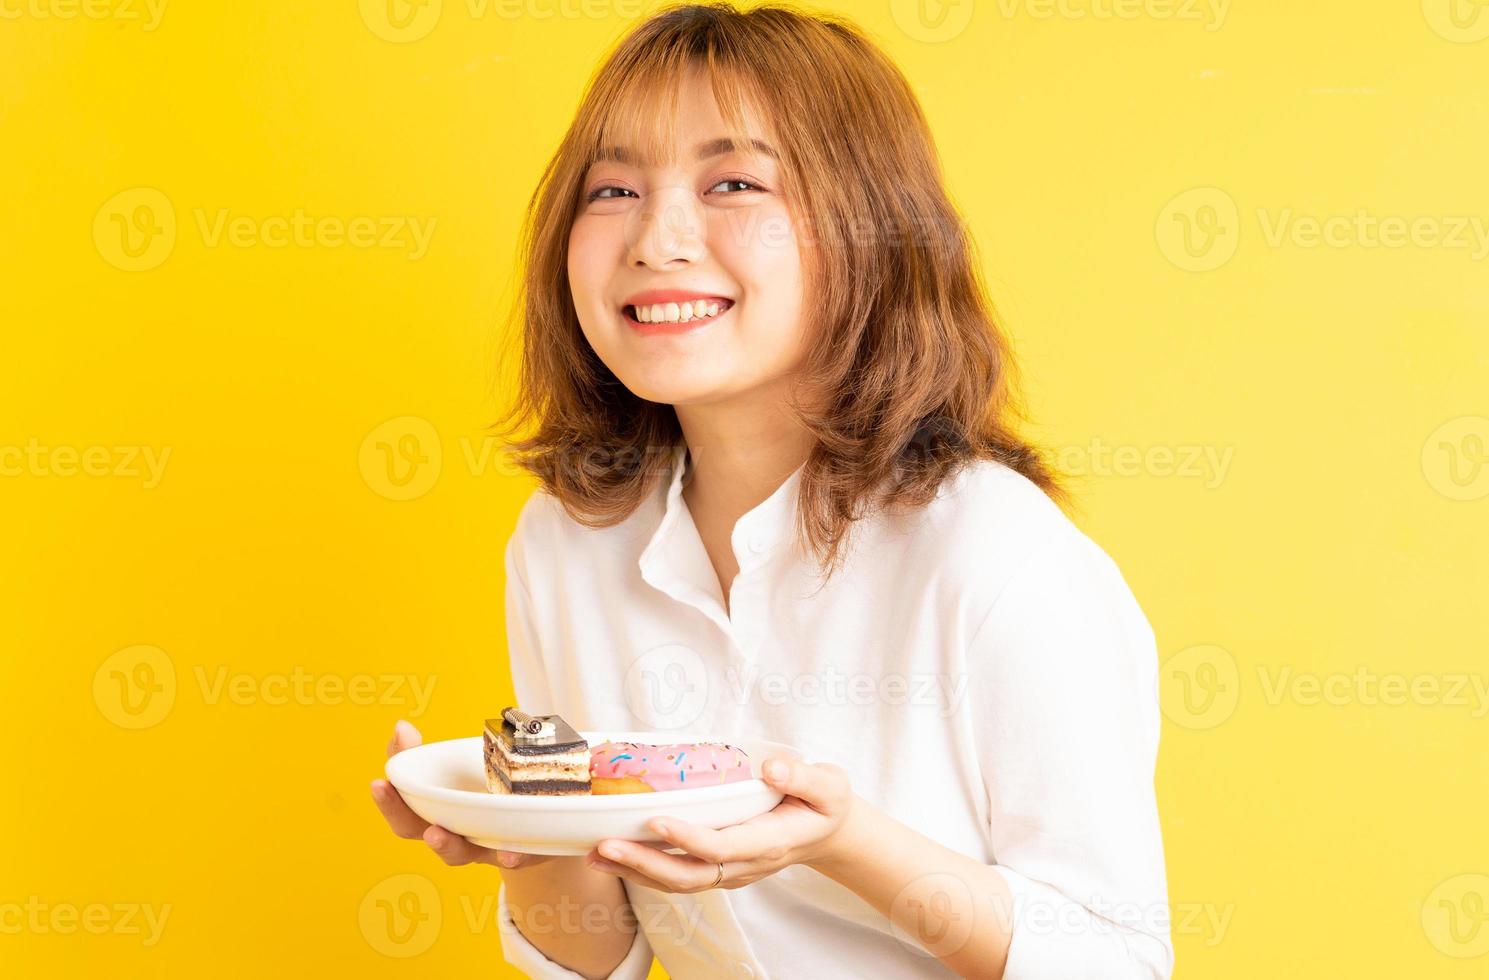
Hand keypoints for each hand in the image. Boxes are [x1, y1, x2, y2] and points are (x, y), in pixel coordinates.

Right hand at [371, 719, 552, 870]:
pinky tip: (511, 850)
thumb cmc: (477, 793)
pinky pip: (514, 858)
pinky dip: (511, 856)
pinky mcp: (518, 851)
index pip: (405, 817)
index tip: (378, 783)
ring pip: (466, 853)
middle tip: (428, 830)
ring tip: (446, 838)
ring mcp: (485, 847)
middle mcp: (456, 837)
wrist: (532, 821)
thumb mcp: (451, 769)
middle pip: (433, 840)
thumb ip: (419, 753)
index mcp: (434, 817)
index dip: (390, 803)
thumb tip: (401, 727)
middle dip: (427, 834)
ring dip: (455, 847)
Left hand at [585, 756, 858, 892]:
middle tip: (603, 846)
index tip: (654, 819)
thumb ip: (802, 775)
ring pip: (677, 882)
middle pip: (688, 875)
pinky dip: (643, 870)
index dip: (687, 837)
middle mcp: (745, 863)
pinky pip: (677, 877)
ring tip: (596, 854)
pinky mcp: (718, 868)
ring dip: (635, 871)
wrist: (829, 833)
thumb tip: (771, 767)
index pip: (721, 847)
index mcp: (769, 842)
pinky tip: (614, 856)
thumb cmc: (825, 804)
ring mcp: (730, 871)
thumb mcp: (829, 784)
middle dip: (644, 863)